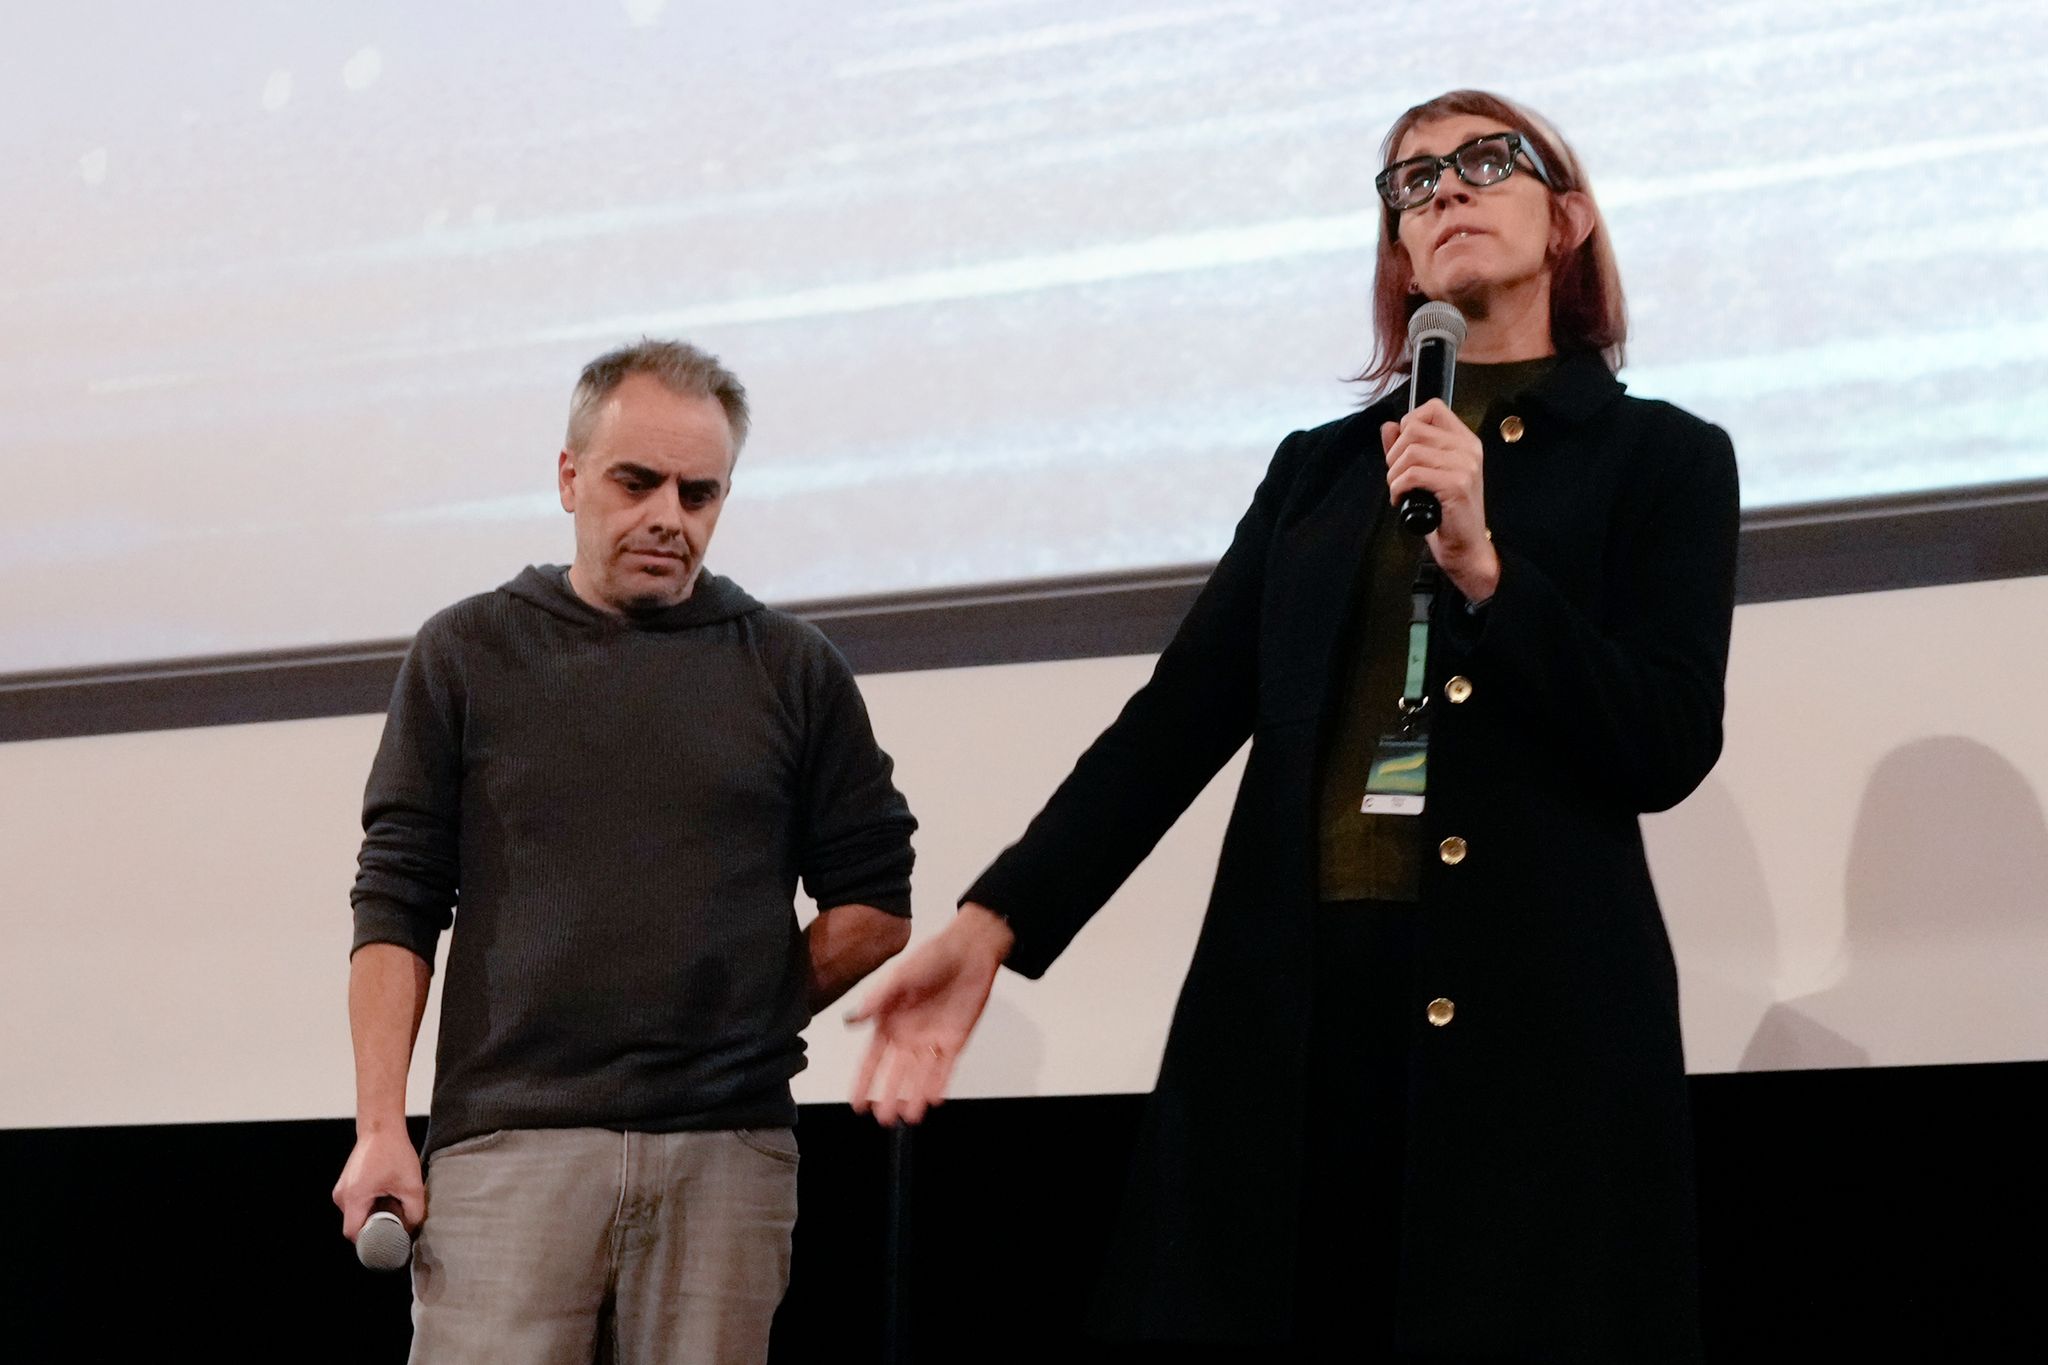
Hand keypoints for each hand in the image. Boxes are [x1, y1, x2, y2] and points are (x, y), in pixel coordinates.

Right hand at [332, 1127, 424, 1241]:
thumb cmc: (394, 1152)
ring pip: (356, 1213)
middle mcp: (342, 1195)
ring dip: (373, 1214)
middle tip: (395, 1221)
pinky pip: (356, 1203)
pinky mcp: (347, 1183)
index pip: (353, 1234)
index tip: (386, 1241)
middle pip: (355, 1224)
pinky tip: (385, 1194)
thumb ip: (414, 1212)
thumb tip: (412, 1228)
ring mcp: (342, 1188)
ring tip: (392, 1202)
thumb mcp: (411, 1185)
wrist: (381, 1127)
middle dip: (375, 1226)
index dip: (369, 1242)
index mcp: (353, 1198)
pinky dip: (370, 1204)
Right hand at [846, 903, 1014, 1124]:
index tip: (856, 1102)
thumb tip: (851, 1019)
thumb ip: (876, 1000)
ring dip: (913, 1096)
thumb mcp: (899, 976)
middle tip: (881, 1118)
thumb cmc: (932, 957)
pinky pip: (945, 1068)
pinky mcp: (954, 1040)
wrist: (969, 952)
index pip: (872, 1059)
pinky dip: (939, 1083)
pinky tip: (933, 1099)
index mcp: (889, 1021)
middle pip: (895, 1072)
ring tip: (906, 1118)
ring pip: (920, 1075)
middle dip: (887, 1096)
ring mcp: (931, 1040)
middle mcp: (908, 1035)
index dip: (864, 1080)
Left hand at [1382, 400, 1499, 602]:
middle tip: (1396, 476)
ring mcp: (1465, 466)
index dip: (1409, 423)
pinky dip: (1398, 488)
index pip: (1433, 408)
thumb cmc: (1445, 514)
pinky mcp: (1456, 485)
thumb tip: (1389, 426)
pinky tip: (1402, 500)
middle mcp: (1468, 448)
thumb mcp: (1424, 475)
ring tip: (1399, 490)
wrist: (1465, 547)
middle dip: (1394, 454)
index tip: (1402, 449)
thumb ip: (1406, 448)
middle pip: (1414, 429)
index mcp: (1464, 441)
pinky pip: (1413, 474)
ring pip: (1410, 452)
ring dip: (1394, 474)